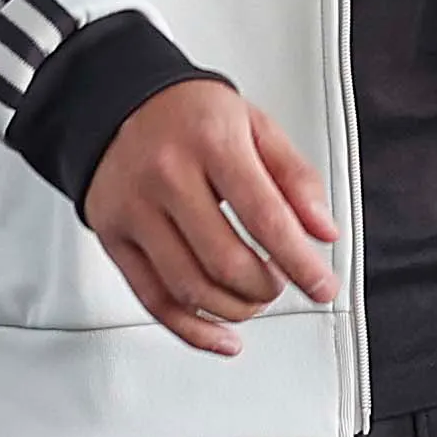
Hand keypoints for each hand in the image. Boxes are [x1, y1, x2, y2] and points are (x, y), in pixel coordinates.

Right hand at [80, 80, 337, 354]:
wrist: (120, 100)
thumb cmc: (192, 114)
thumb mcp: (256, 126)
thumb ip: (295, 177)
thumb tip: (323, 231)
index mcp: (211, 142)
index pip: (265, 217)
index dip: (301, 262)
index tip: (323, 286)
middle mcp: (167, 175)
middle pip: (225, 261)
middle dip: (266, 287)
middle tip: (282, 282)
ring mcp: (134, 209)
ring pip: (189, 288)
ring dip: (235, 309)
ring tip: (255, 299)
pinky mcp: (112, 236)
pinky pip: (153, 299)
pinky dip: (193, 329)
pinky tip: (222, 335)